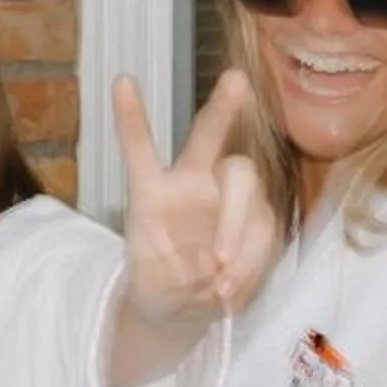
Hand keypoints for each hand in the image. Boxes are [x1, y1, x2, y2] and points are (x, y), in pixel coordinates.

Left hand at [113, 70, 279, 328]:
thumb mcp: (148, 286)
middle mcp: (192, 181)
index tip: (121, 80)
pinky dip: (252, 258)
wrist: (187, 306)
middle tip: (236, 81)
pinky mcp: (258, 219)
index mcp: (153, 190)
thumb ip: (174, 273)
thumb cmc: (161, 282)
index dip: (131, 117)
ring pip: (245, 186)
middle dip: (223, 107)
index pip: (140, 148)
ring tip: (218, 279)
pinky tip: (230, 289)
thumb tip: (210, 267)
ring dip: (237, 231)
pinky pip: (265, 226)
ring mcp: (228, 197)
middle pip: (207, 138)